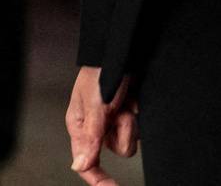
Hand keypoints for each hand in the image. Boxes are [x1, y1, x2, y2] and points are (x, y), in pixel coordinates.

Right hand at [66, 65, 137, 184]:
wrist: (122, 48)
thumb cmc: (102, 71)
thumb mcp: (96, 105)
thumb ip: (90, 137)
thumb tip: (79, 166)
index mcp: (81, 127)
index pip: (87, 163)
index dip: (99, 180)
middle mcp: (98, 127)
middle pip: (117, 148)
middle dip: (124, 130)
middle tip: (121, 109)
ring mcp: (115, 119)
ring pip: (132, 137)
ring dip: (133, 119)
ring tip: (128, 98)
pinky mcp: (130, 111)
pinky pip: (140, 124)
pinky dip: (140, 112)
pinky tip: (135, 97)